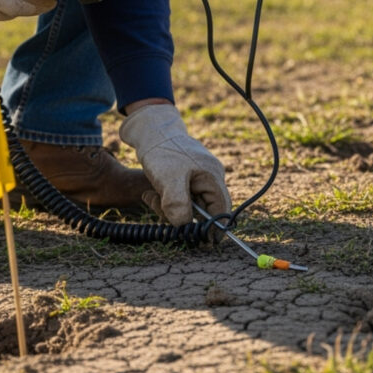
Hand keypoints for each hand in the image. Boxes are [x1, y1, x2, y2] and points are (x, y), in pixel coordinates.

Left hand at [119, 103, 230, 225]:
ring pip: (188, 206)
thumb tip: (184, 226)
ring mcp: (197, 178)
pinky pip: (179, 198)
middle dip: (181, 216)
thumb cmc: (162, 151)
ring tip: (151, 197)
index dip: (216, 227)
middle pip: (204, 210)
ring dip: (169, 208)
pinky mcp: (185, 179)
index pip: (222, 209)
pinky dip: (165, 201)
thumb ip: (177, 203)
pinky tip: (151, 194)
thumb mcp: (168, 178)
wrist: (150, 130)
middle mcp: (209, 178)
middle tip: (161, 211)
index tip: (207, 243)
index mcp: (212, 176)